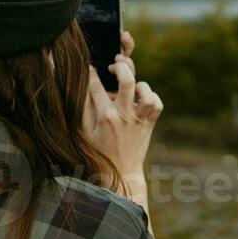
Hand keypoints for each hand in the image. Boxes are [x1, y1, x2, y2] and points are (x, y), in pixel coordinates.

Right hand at [85, 31, 162, 195]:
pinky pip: (157, 104)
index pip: (96, 85)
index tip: (89, 66)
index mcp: (104, 116)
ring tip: (132, 85)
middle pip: (127, 80)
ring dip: (139, 84)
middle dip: (121, 67)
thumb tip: (80, 88)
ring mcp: (138, 120)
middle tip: (115, 66)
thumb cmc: (98, 151)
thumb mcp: (84, 131)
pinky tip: (141, 98)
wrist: (120, 172)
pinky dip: (151, 96)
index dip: (91, 72)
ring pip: (146, 92)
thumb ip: (83, 108)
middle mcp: (123, 115)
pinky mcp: (149, 124)